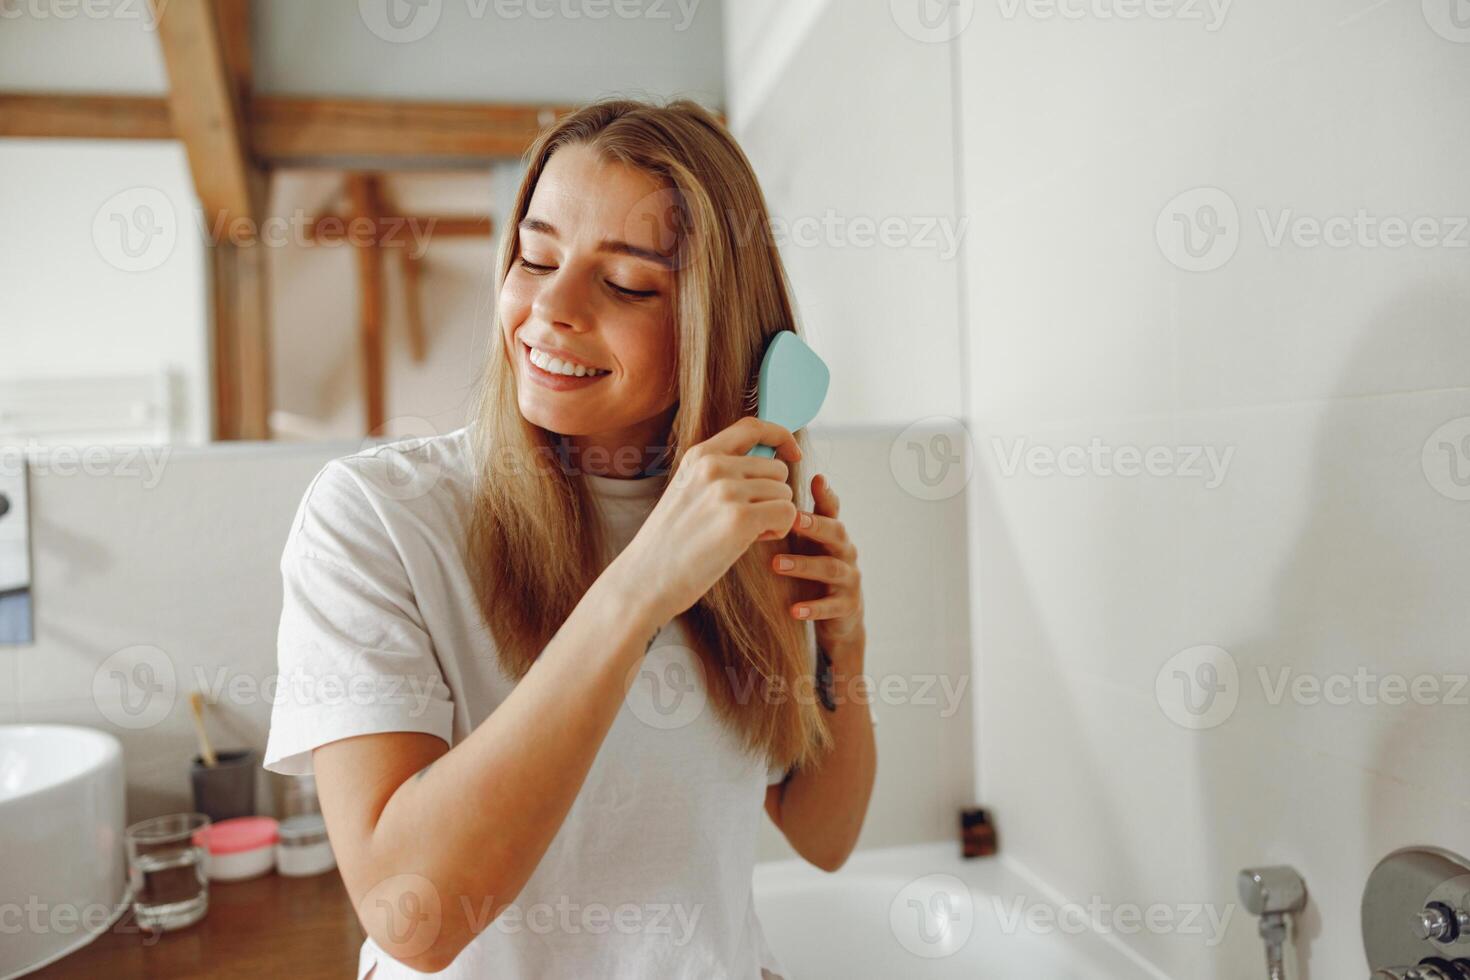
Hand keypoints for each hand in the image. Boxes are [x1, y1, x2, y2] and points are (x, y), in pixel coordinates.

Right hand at [613, 417, 801, 626]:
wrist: (644, 578)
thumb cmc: (670, 543)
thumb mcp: (688, 491)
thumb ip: (721, 473)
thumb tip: (770, 462)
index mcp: (700, 455)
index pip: (752, 427)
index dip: (780, 436)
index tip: (792, 454)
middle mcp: (713, 466)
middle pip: (777, 469)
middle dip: (773, 496)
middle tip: (748, 520)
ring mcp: (726, 491)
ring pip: (784, 493)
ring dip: (774, 517)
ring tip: (742, 533)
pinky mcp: (740, 519)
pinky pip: (787, 513)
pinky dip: (778, 530)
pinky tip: (752, 541)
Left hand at [769, 473, 864, 650]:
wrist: (841, 617)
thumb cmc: (817, 570)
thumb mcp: (810, 542)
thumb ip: (797, 518)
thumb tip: (771, 488)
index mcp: (834, 534)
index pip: (832, 510)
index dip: (826, 495)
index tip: (816, 479)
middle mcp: (846, 552)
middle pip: (836, 533)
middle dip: (816, 526)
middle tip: (791, 519)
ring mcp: (849, 579)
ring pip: (830, 568)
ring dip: (804, 565)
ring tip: (776, 564)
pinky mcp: (846, 606)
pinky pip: (830, 607)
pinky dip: (812, 608)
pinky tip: (794, 610)